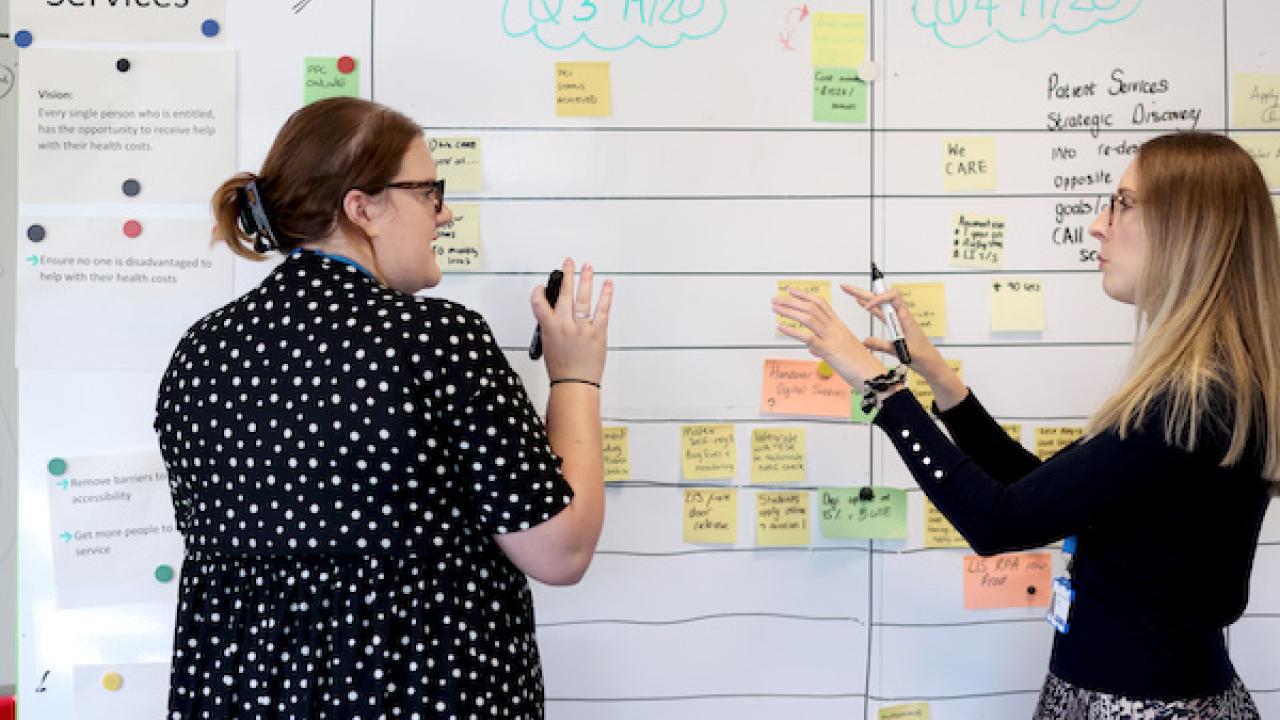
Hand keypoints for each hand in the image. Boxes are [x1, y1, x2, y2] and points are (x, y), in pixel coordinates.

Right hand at [531, 258, 612, 383]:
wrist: (575, 383)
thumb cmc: (562, 368)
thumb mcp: (549, 344)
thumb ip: (553, 326)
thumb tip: (559, 313)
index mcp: (549, 327)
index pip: (539, 301)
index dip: (539, 291)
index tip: (544, 288)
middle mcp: (565, 324)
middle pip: (565, 293)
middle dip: (567, 274)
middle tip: (569, 262)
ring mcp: (582, 327)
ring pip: (583, 298)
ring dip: (585, 279)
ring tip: (587, 267)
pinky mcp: (597, 332)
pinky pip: (602, 310)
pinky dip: (606, 296)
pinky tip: (607, 285)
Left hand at [771, 289, 887, 387]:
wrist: (874, 376)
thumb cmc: (861, 366)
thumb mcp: (842, 352)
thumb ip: (825, 347)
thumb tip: (812, 347)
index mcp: (840, 327)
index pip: (821, 304)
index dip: (805, 296)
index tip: (791, 292)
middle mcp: (836, 329)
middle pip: (812, 308)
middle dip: (791, 301)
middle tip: (776, 299)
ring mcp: (832, 339)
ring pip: (808, 318)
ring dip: (789, 311)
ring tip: (776, 308)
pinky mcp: (829, 351)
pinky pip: (808, 338)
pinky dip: (792, 331)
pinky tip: (781, 327)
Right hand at [840, 284, 949, 382]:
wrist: (930, 363)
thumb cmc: (922, 356)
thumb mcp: (901, 351)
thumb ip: (883, 345)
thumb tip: (865, 341)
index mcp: (906, 317)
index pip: (892, 297)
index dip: (878, 298)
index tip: (867, 308)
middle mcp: (900, 316)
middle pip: (882, 298)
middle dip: (864, 292)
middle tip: (847, 288)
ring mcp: (896, 321)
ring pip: (879, 305)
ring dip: (865, 297)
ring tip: (850, 292)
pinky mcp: (894, 328)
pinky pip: (881, 314)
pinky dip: (870, 308)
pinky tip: (861, 304)